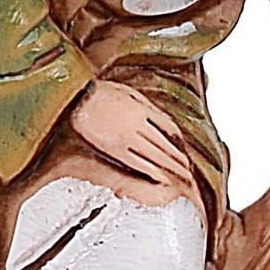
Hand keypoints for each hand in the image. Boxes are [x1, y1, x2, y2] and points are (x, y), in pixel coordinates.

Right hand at [69, 80, 192, 184]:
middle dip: (179, 159)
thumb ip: (146, 106)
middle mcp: (138, 126)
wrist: (79, 98)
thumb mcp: (129, 92)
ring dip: (170, 168)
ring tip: (181, 176)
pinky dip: (152, 171)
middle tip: (189, 170)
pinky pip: (138, 162)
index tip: (184, 148)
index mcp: (143, 110)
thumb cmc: (101, 92)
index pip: (169, 127)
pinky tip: (161, 177)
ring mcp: (127, 138)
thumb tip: (160, 118)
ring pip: (155, 156)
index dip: (179, 140)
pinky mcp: (115, 149)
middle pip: (165, 145)